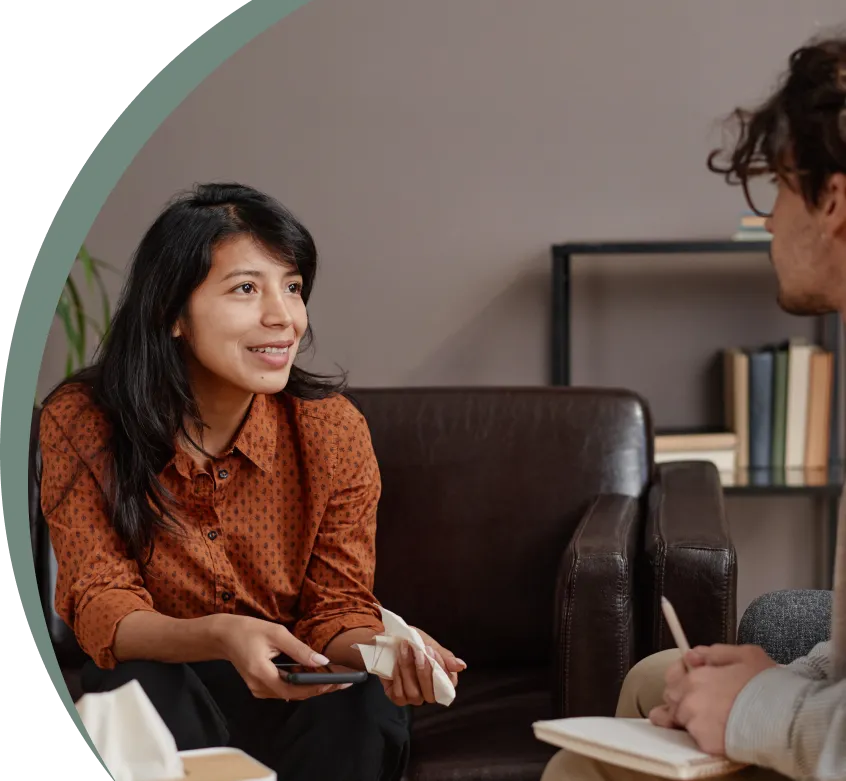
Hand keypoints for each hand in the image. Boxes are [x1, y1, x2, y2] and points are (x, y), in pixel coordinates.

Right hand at [212, 614, 351, 700]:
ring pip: (290, 694)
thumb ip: (299, 649)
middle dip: (319, 689)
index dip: (317, 688)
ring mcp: (258, 689)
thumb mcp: (277, 634)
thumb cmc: (249, 630)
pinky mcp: (260, 686)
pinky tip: (313, 676)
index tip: (336, 682)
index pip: (295, 690)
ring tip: (333, 679)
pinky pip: (283, 689)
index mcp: (262, 674)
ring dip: (311, 687)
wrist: (224, 635)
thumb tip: (322, 661)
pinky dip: (300, 684)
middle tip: (342, 682)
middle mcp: (259, 687)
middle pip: (295, 695)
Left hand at [380, 627, 466, 706]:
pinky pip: (399, 695)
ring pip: (414, 694)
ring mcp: (414, 697)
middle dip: (423, 671)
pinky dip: (398, 677)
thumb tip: (462, 666)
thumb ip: (446, 657)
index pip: (448, 684)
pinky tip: (396, 663)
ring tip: (403, 650)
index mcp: (442, 680)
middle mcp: (430, 692)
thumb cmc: (414, 642)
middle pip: (431, 694)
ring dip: (408, 670)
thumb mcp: (430, 644)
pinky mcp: (398, 698)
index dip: (440, 669)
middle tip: (417, 650)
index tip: (431, 650)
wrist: (390, 639)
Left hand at [649, 644, 776, 754]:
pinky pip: (697, 739)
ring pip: (683, 721)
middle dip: (683, 699)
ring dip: (692, 718)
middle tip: (707, 702)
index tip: (693, 681)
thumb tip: (692, 655)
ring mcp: (695, 724)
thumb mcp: (745, 654)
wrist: (782, 718)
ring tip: (716, 719)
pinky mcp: (705, 745)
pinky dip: (705, 736)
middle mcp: (689, 700)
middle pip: (673, 700)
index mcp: (695, 676)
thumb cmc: (766, 683)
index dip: (681, 678)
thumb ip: (714, 652)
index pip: (671, 677)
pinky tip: (722, 732)